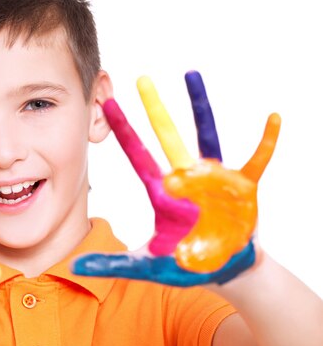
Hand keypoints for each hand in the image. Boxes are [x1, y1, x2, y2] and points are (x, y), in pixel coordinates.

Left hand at [73, 71, 280, 285]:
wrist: (223, 270)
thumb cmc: (183, 264)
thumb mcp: (146, 265)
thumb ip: (112, 265)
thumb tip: (72, 267)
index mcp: (163, 193)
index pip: (137, 156)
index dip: (124, 131)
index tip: (108, 104)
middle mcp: (185, 178)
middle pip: (166, 137)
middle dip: (154, 109)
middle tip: (141, 79)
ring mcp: (214, 179)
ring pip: (206, 135)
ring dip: (199, 107)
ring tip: (191, 75)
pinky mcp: (242, 187)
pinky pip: (257, 159)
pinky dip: (266, 141)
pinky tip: (272, 119)